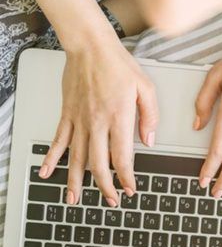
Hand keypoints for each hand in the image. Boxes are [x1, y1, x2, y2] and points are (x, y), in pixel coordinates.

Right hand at [39, 36, 158, 205]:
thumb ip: (150, 116)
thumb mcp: (146, 88)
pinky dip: (52, 158)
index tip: (130, 189)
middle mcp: (97, 122)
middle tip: (110, 200)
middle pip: (98, 163)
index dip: (125, 177)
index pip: (122, 157)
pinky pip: (58, 140)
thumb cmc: (119, 64)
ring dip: (76, 181)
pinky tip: (46, 172)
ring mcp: (79, 120)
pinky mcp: (67, 114)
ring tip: (75, 199)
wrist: (90, 46)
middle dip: (104, 186)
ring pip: (76, 157)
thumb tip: (149, 141)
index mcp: (119, 117)